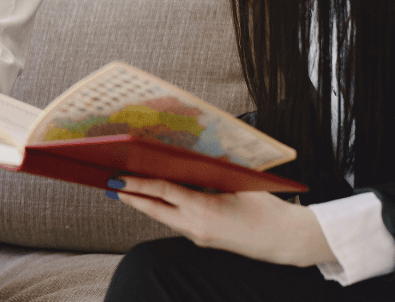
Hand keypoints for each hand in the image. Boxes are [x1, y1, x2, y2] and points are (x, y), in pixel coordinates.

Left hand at [107, 176, 336, 267]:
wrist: (285, 240)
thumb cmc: (266, 207)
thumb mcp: (239, 183)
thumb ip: (211, 171)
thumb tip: (187, 155)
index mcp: (205, 208)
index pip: (163, 193)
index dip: (138, 185)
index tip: (117, 179)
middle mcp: (196, 226)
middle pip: (154, 210)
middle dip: (130, 197)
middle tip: (109, 185)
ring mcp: (198, 236)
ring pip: (163, 217)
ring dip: (144, 204)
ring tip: (124, 191)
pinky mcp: (202, 241)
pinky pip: (176, 222)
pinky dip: (162, 210)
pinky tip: (154, 201)